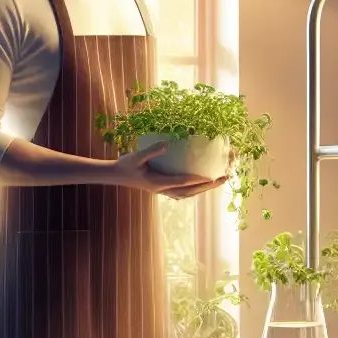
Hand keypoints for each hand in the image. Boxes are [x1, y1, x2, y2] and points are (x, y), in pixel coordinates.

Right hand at [112, 142, 226, 198]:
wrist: (115, 175)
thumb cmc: (125, 165)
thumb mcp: (136, 156)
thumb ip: (151, 151)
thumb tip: (167, 143)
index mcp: (157, 183)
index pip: (182, 183)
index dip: (197, 180)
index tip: (211, 177)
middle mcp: (162, 189)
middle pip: (189, 192)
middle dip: (207, 186)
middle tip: (223, 179)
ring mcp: (162, 190)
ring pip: (187, 194)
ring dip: (203, 189)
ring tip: (217, 182)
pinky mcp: (162, 188)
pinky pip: (182, 191)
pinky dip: (193, 188)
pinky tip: (201, 183)